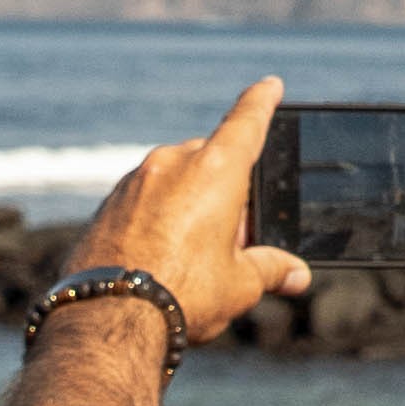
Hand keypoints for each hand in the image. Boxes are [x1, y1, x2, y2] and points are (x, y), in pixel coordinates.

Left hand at [63, 78, 310, 340]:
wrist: (108, 320)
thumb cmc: (183, 295)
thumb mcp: (240, 284)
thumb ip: (270, 269)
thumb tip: (296, 274)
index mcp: (215, 170)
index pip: (247, 121)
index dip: (262, 101)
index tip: (270, 85)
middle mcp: (172, 163)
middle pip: (211, 159)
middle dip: (227, 188)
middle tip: (235, 237)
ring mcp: (135, 181)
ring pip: (175, 179)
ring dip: (191, 203)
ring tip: (195, 256)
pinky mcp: (108, 204)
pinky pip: (144, 198)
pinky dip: (159, 214)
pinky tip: (161, 256)